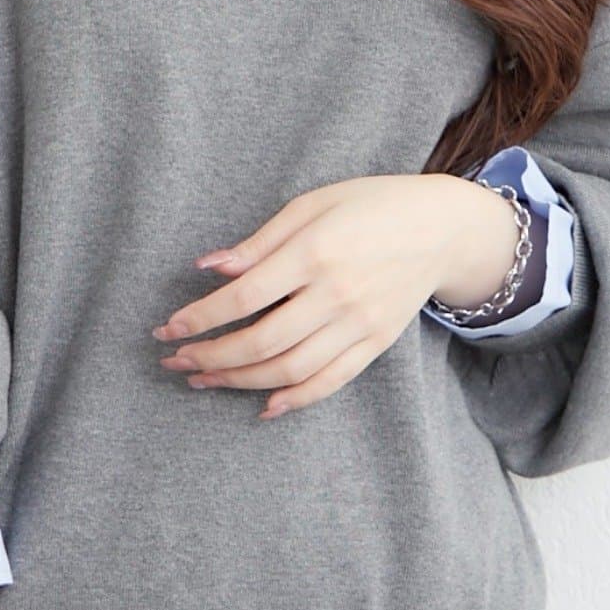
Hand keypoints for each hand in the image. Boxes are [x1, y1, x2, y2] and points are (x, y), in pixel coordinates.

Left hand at [152, 174, 519, 417]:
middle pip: (261, 341)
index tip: (168, 329)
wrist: (442, 228)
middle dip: (210, 356)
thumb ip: (259, 242)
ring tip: (203, 379)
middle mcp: (337, 294)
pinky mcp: (375, 344)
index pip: (244, 297)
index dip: (200, 318)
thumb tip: (208, 268)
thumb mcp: (312, 205)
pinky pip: (330, 382)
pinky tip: (262, 405)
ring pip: (290, 369)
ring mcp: (359, 324)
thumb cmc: (370, 206)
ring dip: (239, 381)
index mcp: (316, 252)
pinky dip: (294, 399)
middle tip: (175, 361)